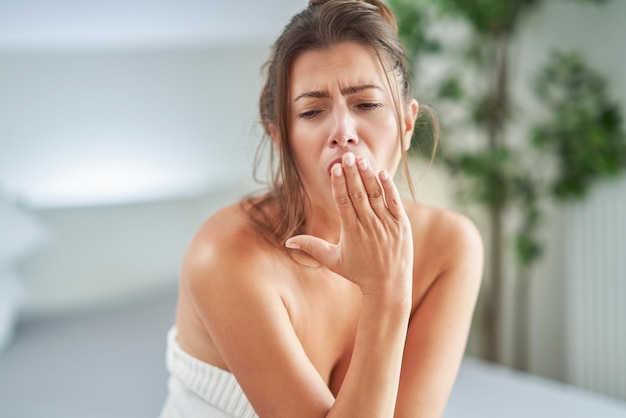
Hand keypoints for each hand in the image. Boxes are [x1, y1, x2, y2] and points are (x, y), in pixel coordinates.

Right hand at [286, 152, 412, 298]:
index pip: (343, 202)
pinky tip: (382, 173)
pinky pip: (394, 202)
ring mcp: (387, 224)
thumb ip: (311, 247)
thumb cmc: (358, 272)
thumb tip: (288, 242)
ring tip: (361, 160)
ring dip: (368, 176)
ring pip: (376, 195)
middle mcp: (369, 226)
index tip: (335, 168)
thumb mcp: (332, 260)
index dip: (339, 185)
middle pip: (359, 194)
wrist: (388, 285)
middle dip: (352, 174)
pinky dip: (389, 188)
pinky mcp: (402, 225)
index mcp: (351, 232)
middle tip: (347, 155)